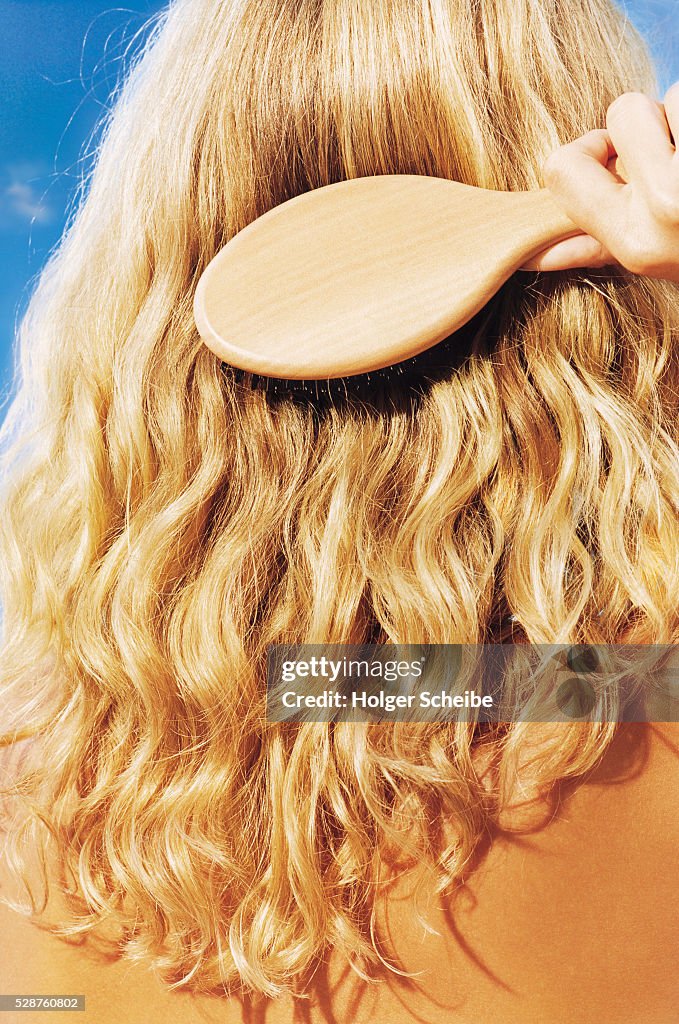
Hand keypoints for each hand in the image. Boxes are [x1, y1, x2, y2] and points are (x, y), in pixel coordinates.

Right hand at [522, 84, 678, 279]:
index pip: (561, 167)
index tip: (614, 161)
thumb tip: (533, 256)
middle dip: (647, 126)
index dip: (587, 151)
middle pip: (622, 112)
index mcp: (632, 239)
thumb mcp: (652, 259)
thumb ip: (593, 248)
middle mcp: (666, 207)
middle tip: (676, 160)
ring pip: (672, 96)